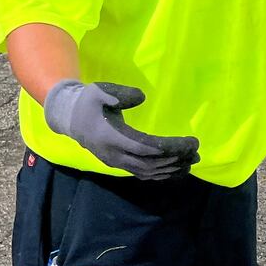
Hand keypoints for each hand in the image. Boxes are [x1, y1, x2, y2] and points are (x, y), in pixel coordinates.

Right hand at [42, 80, 198, 180]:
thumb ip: (120, 94)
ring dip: (170, 169)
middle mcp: (115, 155)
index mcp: (112, 137)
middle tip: (196, 152)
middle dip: (175, 159)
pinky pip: (141, 173)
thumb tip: (141, 97)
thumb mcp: (100, 91)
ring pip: (147, 172)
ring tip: (191, 163)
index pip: (147, 148)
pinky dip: (160, 174)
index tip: (191, 142)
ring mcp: (115, 162)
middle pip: (150, 163)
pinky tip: (175, 170)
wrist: (69, 118)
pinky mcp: (117, 163)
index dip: (171, 147)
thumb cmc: (87, 102)